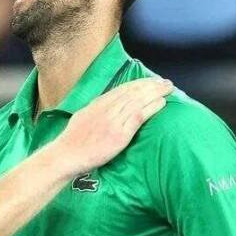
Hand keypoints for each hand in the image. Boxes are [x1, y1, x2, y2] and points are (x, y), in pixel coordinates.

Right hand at [50, 77, 171, 176]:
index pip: (123, 89)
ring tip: (168, 89)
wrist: (67, 154)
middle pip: (133, 92)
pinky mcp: (120, 134)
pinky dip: (151, 108)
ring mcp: (114, 120)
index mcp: (98, 103)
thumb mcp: (83, 117)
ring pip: (139, 101)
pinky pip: (139, 117)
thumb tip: (106, 105)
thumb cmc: (72, 141)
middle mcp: (107, 108)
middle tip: (166, 82)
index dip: (139, 83)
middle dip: (151, 85)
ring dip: (155, 93)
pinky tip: (161, 103)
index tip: (151, 81)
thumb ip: (97, 110)